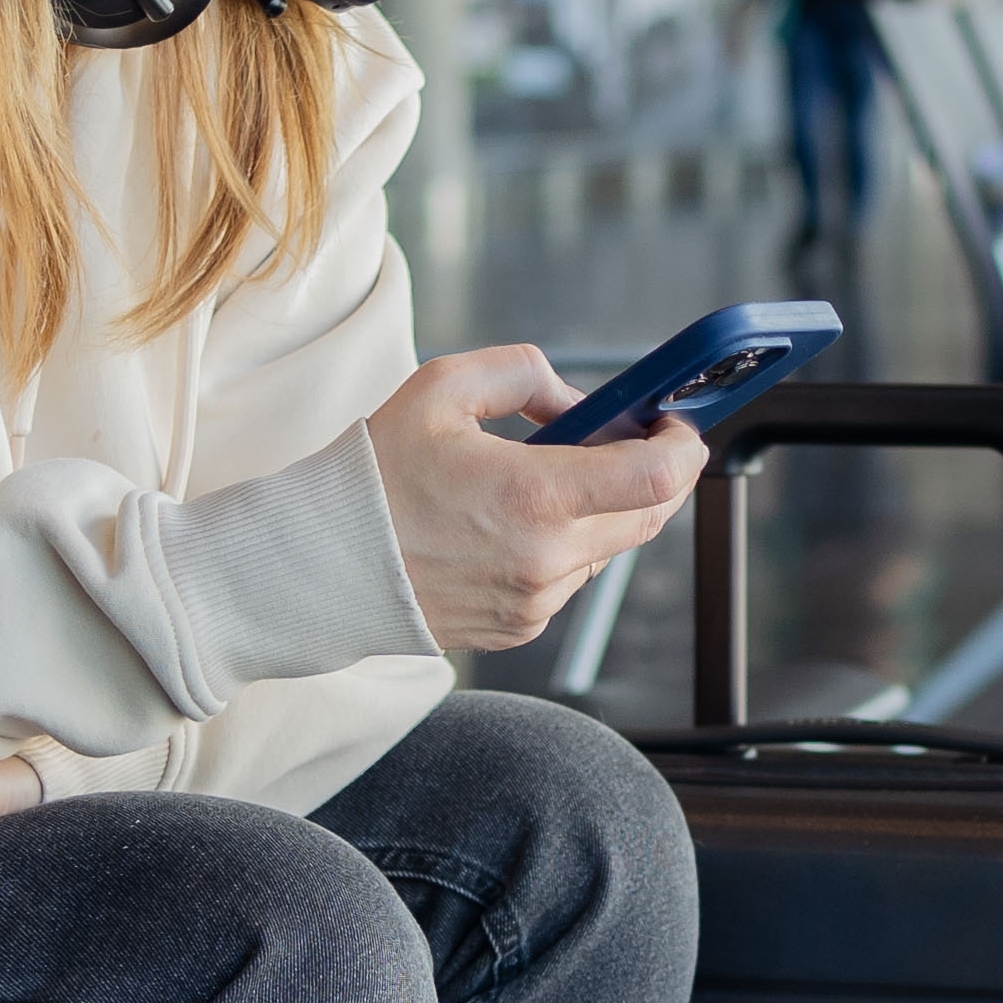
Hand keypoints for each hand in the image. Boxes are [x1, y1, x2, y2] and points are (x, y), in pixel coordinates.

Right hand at [369, 348, 706, 650]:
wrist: (320, 565)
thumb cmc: (375, 474)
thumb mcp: (442, 387)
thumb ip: (525, 374)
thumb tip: (580, 406)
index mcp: (535, 497)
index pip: (657, 478)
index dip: (683, 447)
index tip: (677, 424)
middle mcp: (546, 559)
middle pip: (647, 517)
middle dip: (651, 475)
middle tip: (630, 439)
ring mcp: (535, 601)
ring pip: (605, 549)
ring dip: (596, 512)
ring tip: (536, 482)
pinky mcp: (519, 628)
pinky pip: (567, 580)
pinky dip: (559, 547)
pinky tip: (505, 526)